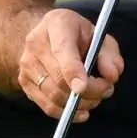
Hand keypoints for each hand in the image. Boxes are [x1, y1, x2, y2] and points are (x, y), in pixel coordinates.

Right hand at [17, 8, 122, 122]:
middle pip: (60, 78)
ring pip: (54, 95)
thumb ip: (109, 54)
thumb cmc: (77, 34)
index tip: (83, 88)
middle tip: (106, 90)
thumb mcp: (99, 36)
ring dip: (80, 104)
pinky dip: (65, 113)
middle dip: (89, 91)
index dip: (72, 71)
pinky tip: (81, 112)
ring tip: (95, 98)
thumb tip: (112, 76)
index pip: (62, 51)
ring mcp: (27, 63)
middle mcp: (36, 43)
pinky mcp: (24, 81)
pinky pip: (46, 105)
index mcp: (57, 24)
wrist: (46, 33)